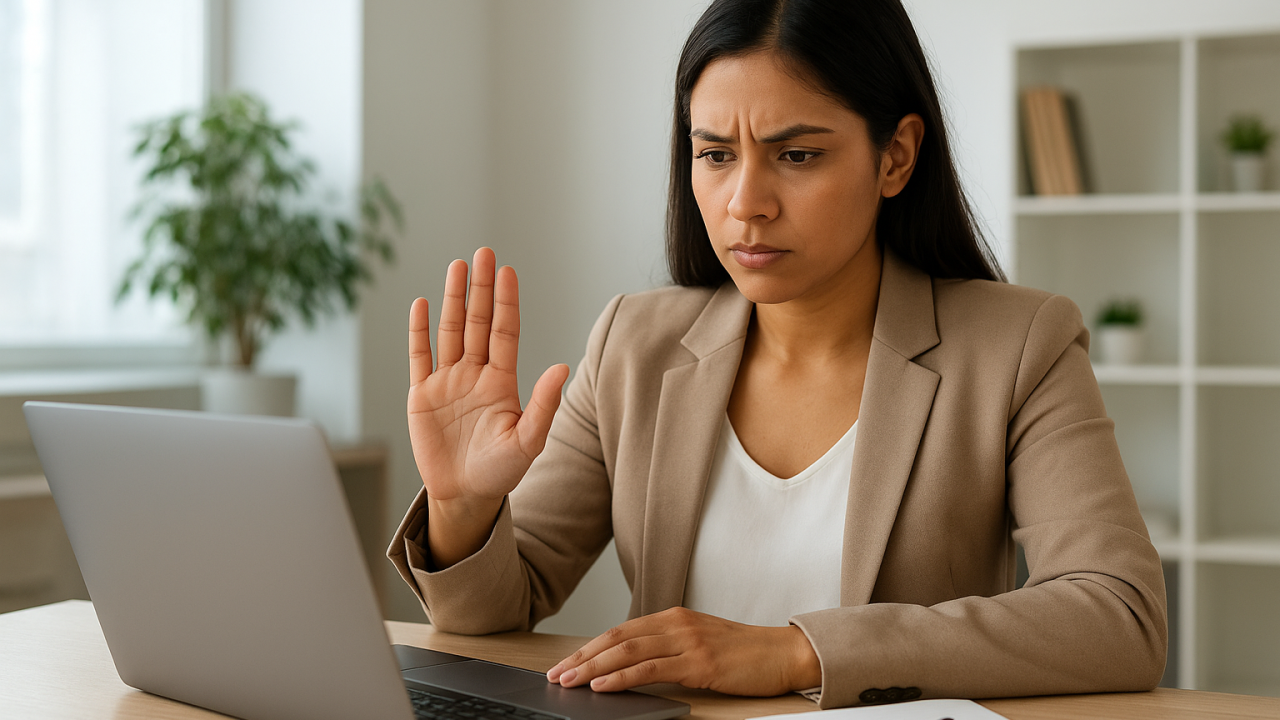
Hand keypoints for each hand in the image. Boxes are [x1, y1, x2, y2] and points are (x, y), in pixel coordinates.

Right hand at [407, 248, 569, 565]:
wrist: (465, 496)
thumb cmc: (501, 472)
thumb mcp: (528, 440)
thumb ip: (544, 404)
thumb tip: (562, 367)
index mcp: (502, 381)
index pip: (505, 332)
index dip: (506, 302)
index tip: (508, 272)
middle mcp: (475, 375)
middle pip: (478, 323)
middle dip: (481, 288)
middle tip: (484, 253)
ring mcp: (448, 383)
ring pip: (451, 331)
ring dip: (454, 300)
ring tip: (458, 267)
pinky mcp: (422, 396)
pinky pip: (420, 357)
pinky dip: (420, 331)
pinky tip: (423, 304)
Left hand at [545, 607, 821, 696]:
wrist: (784, 653)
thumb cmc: (744, 654)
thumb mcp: (700, 644)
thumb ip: (668, 650)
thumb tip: (631, 668)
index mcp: (674, 618)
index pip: (620, 631)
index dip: (589, 648)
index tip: (566, 663)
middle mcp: (676, 624)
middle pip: (616, 638)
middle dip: (581, 658)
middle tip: (555, 674)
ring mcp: (688, 641)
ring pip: (628, 652)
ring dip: (592, 668)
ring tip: (568, 682)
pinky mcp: (700, 663)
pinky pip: (651, 669)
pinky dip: (621, 677)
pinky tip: (603, 686)